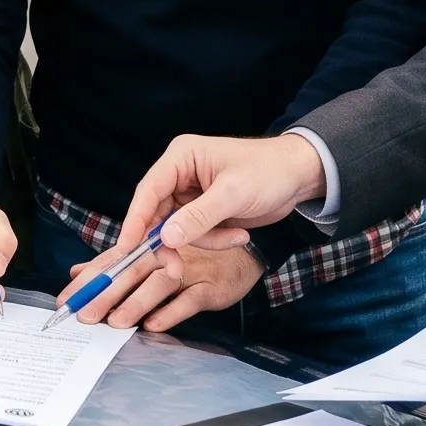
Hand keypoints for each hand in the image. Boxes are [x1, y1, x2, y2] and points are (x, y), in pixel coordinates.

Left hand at [63, 232, 263, 332]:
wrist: (240, 252)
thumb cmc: (191, 255)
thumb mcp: (150, 256)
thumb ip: (113, 265)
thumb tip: (77, 272)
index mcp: (146, 247)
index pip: (111, 262)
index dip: (87, 281)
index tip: (65, 301)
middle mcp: (164, 255)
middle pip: (129, 272)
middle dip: (104, 294)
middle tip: (84, 316)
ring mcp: (188, 270)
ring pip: (158, 284)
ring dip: (136, 302)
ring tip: (116, 323)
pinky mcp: (210, 286)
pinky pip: (190, 299)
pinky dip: (172, 311)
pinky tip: (155, 325)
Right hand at [114, 132, 328, 268]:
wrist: (299, 177)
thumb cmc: (268, 172)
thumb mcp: (233, 194)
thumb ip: (198, 217)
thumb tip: (165, 238)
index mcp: (181, 158)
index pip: (148, 190)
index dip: (135, 220)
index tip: (126, 248)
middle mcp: (180, 174)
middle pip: (157, 214)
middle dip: (171, 241)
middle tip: (175, 268)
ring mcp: (190, 194)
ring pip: (177, 230)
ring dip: (205, 241)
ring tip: (236, 237)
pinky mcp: (203, 211)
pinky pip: (196, 235)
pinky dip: (215, 240)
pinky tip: (240, 235)